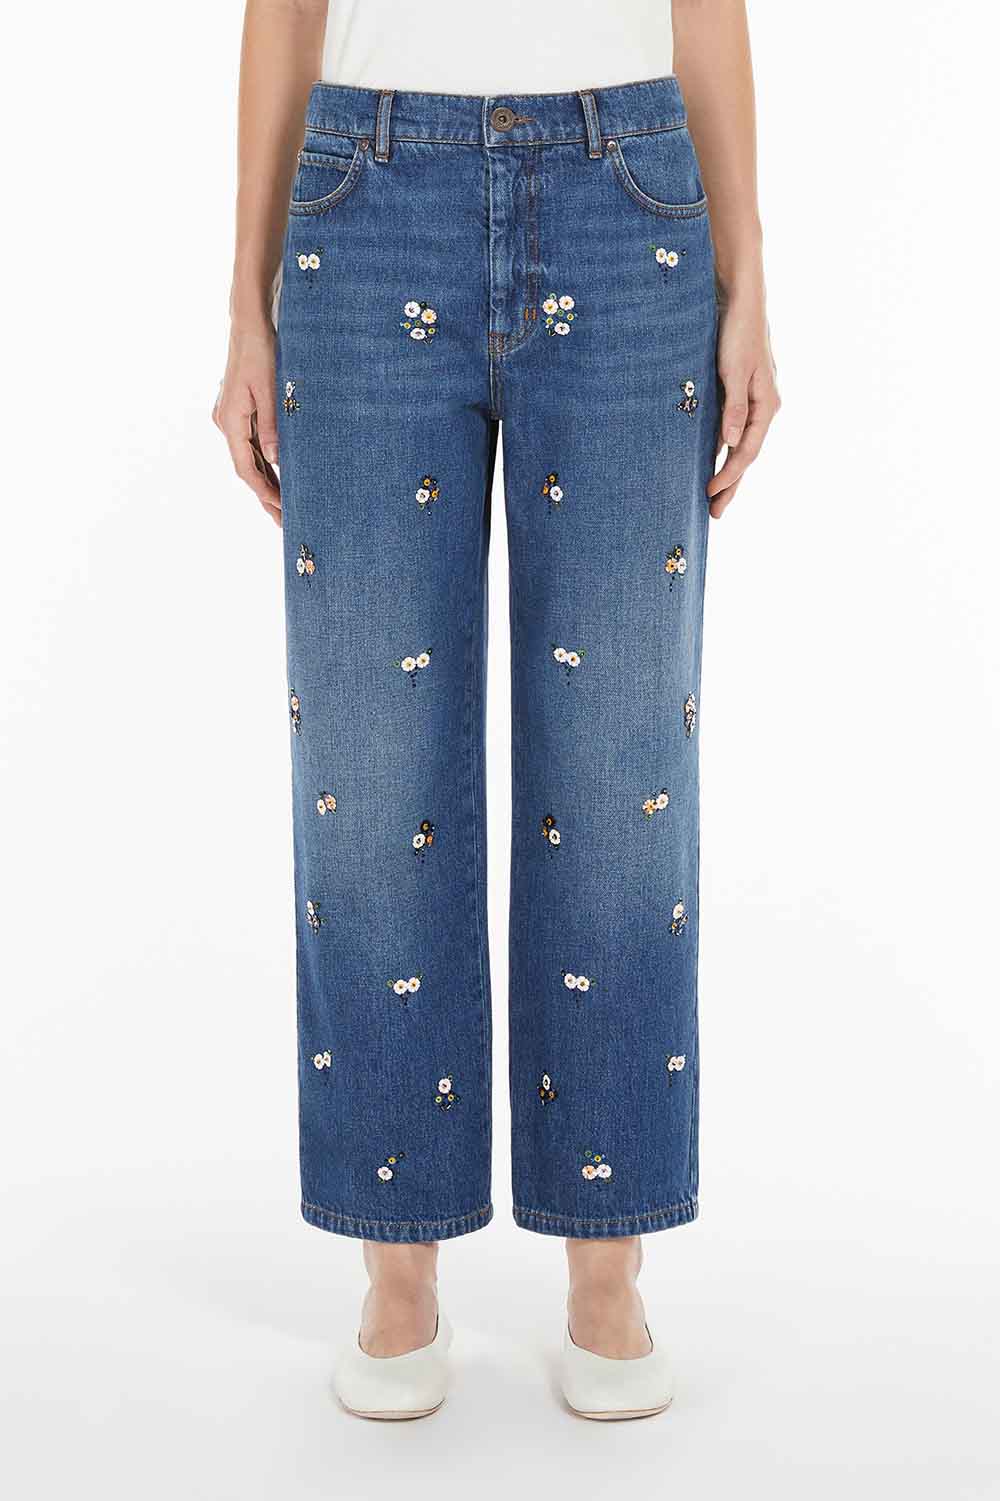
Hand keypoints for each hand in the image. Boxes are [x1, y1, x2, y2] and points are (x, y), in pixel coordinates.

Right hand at [212, 321, 281, 525]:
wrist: (248, 325)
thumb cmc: (260, 351)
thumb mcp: (269, 389)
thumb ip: (272, 426)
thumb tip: (276, 460)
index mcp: (230, 420)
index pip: (245, 467)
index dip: (263, 491)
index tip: (280, 509)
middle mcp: (227, 423)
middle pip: (246, 469)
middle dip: (265, 496)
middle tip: (284, 522)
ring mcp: (232, 418)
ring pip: (249, 459)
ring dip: (266, 483)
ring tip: (284, 508)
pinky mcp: (240, 412)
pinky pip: (252, 446)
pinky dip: (265, 464)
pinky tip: (280, 479)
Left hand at [707, 295, 779, 518]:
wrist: (740, 298)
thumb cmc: (738, 330)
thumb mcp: (735, 370)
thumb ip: (734, 407)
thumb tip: (730, 444)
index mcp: (767, 404)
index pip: (746, 451)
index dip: (729, 475)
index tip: (709, 494)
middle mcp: (763, 406)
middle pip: (746, 454)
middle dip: (731, 484)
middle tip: (714, 514)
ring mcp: (752, 400)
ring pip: (739, 444)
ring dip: (726, 470)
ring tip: (712, 496)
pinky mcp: (739, 392)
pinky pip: (732, 429)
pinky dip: (722, 448)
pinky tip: (710, 460)